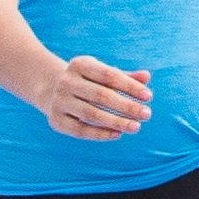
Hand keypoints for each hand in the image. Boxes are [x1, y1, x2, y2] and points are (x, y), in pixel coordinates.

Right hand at [30, 54, 154, 141]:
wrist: (50, 89)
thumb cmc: (86, 80)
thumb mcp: (102, 72)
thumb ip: (124, 76)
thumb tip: (147, 77)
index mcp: (80, 64)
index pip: (109, 75)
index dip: (130, 86)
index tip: (148, 96)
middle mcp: (67, 82)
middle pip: (101, 96)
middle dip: (126, 106)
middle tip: (147, 114)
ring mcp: (59, 102)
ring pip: (91, 114)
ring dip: (116, 122)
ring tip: (136, 127)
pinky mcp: (56, 121)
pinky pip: (81, 130)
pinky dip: (100, 133)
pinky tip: (118, 134)